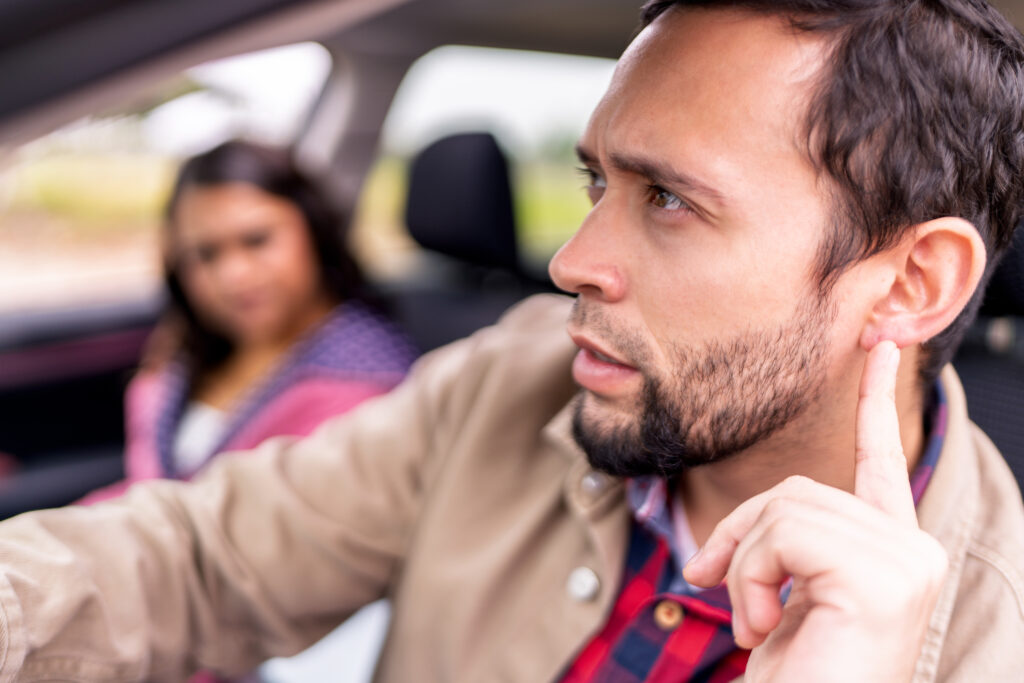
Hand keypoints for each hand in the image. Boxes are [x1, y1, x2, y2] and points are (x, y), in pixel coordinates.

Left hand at [683, 341, 947, 681]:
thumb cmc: (795, 676)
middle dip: (738, 534)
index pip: (882, 461)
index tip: (880, 343)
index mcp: (890, 552)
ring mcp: (905, 564)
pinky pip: (781, 534)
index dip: (875, 401)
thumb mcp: (781, 597)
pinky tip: (765, 628)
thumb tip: (735, 532)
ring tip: (756, 622)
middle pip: (798, 489)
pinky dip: (749, 578)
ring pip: (785, 508)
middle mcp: (912, 552)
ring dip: (742, 567)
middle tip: (709, 584)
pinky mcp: (882, 579)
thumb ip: (781, 546)